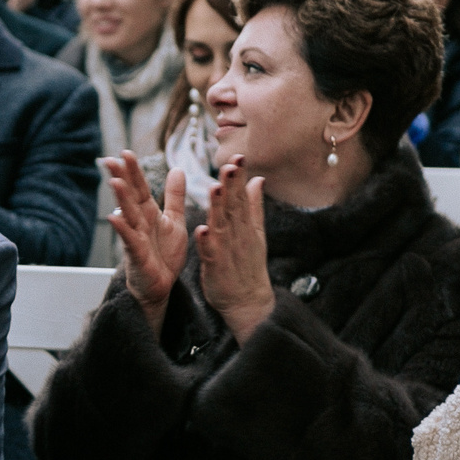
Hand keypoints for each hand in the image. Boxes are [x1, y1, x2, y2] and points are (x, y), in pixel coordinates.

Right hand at [104, 151, 187, 332]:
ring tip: (114, 182)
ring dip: (121, 199)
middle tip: (111, 160)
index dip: (134, 171)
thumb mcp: (174, 221)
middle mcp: (140, 222)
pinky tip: (114, 218)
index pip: (140, 188)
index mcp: (149, 213)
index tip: (126, 153)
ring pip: (128, 215)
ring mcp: (136, 238)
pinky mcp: (137, 256)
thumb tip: (177, 169)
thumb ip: (175, 196)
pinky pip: (129, 240)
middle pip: (129, 197)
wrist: (163, 286)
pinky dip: (122, 229)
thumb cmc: (165, 254)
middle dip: (122, 179)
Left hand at [193, 157, 275, 341]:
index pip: (242, 197)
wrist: (248, 302)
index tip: (238, 156)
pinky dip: (206, 242)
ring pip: (221, 226)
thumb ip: (254, 206)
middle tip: (230, 165)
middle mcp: (237, 235)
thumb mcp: (256, 233)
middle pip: (233, 207)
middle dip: (231, 186)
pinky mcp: (216, 267)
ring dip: (218, 208)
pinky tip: (202, 230)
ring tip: (215, 189)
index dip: (239, 178)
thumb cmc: (248, 265)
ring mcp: (226, 251)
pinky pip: (209, 253)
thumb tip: (257, 179)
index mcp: (245, 225)